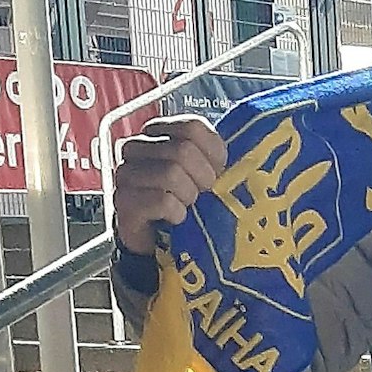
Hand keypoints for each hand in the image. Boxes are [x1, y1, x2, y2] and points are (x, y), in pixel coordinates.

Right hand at [112, 116, 225, 256]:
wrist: (163, 244)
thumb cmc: (189, 206)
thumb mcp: (208, 176)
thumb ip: (217, 156)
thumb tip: (248, 150)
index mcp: (159, 133)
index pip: (192, 127)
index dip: (212, 156)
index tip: (215, 175)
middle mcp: (138, 147)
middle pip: (182, 150)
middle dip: (202, 179)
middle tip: (201, 197)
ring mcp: (127, 172)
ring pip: (171, 172)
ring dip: (188, 197)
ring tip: (187, 208)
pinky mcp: (124, 200)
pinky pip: (161, 199)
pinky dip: (176, 213)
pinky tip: (175, 219)